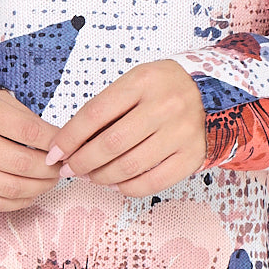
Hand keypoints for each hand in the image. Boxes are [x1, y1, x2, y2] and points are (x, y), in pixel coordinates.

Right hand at [0, 83, 63, 210]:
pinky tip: (28, 194)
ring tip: (49, 182)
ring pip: (7, 187)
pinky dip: (16, 202)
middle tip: (60, 168)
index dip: (52, 142)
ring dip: (36, 188)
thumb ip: (26, 119)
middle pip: (19, 163)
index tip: (64, 147)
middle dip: (48, 169)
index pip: (27, 131)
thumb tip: (56, 144)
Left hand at [46, 60, 207, 196]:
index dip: (69, 137)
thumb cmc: (161, 89)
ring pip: (129, 166)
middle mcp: (164, 105)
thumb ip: (105, 108)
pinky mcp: (192, 156)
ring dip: (101, 177)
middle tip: (69, 169)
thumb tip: (70, 143)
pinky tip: (116, 183)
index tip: (55, 152)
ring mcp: (181, 132)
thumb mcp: (134, 83)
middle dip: (82, 161)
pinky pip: (152, 182)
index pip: (95, 113)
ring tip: (90, 176)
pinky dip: (127, 187)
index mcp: (143, 81)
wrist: (212, 92)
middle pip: (110, 143)